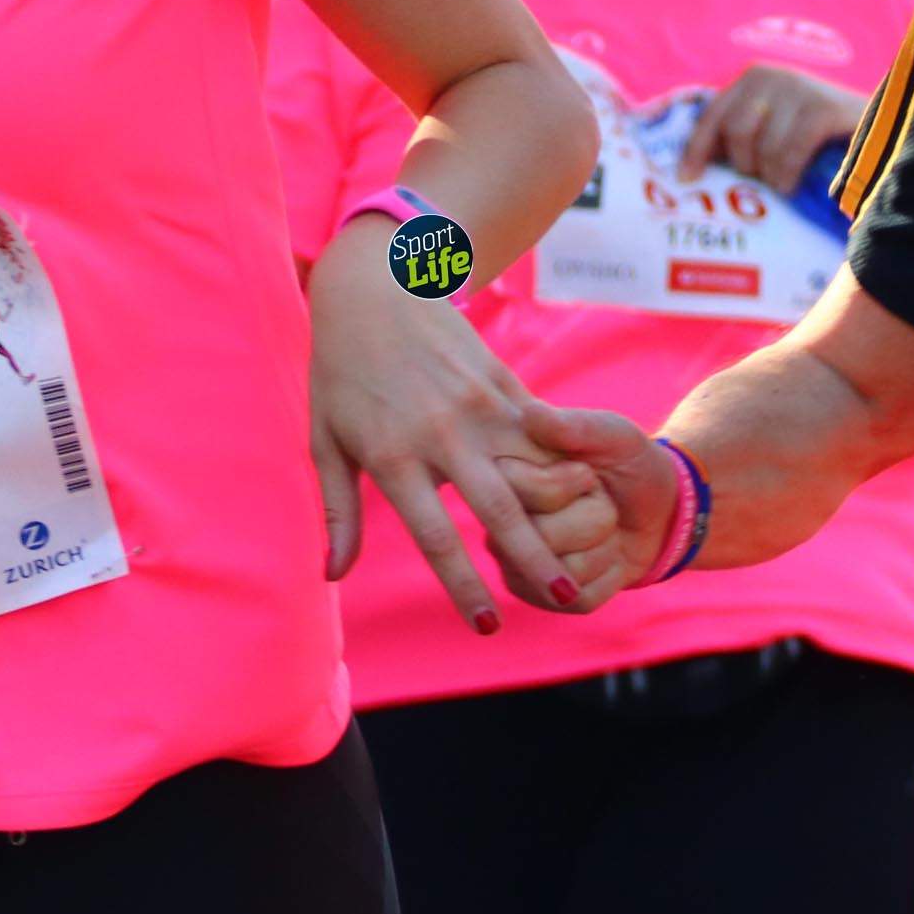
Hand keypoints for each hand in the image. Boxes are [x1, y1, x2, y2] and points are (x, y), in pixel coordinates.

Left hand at [304, 240, 615, 628]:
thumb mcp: (326, 439)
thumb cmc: (342, 371)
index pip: (436, 536)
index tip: (488, 627)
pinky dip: (565, 468)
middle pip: (500, 510)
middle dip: (535, 560)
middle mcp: (442, 434)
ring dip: (563, 519)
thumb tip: (332, 575)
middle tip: (564, 601)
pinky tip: (587, 502)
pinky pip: (541, 432)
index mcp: (394, 456)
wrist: (376, 286)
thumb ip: (337, 511)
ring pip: (534, 472)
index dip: (465, 587)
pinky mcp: (503, 381)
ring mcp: (479, 405)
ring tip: (583, 561)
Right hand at [512, 407, 687, 611]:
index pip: (526, 490)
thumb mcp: (612, 433)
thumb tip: (531, 414)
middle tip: (600, 500)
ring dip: (604, 547)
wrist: (660, 506)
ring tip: (603, 527)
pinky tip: (606, 556)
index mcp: (504, 472)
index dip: (574, 483)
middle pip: (543, 537)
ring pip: (563, 575)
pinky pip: (578, 599)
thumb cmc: (626, 460)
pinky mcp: (534, 595)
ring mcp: (511, 561)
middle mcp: (496, 519)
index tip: (584, 470)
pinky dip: (610, 576)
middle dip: (595, 518)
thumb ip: (575, 425)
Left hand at [679, 65, 870, 195]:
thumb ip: (744, 135)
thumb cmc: (820, 137)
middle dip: (744, 164)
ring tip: (783, 184)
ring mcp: (800, 88)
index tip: (686, 179)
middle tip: (763, 180)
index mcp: (753, 78)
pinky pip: (790, 151)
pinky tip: (791, 185)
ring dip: (770, 175)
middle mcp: (772, 76)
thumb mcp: (775, 127)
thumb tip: (695, 168)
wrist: (884, 127)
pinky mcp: (825, 107)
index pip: (711, 115)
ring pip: (763, 146)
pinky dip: (787, 174)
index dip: (696, 149)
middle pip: (734, 131)